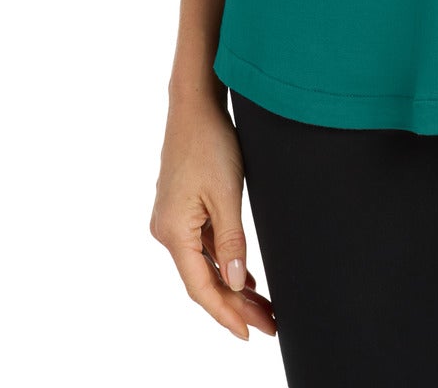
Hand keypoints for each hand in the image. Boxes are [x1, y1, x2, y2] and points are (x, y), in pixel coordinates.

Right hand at [150, 92, 276, 342]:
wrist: (195, 104)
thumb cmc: (210, 142)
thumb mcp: (227, 194)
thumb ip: (231, 242)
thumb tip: (234, 284)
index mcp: (173, 232)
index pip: (201, 287)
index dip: (226, 314)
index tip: (250, 333)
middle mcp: (167, 230)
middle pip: (203, 279)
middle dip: (236, 304)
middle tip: (270, 323)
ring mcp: (173, 219)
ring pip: (205, 263)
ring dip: (232, 284)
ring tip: (264, 305)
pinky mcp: (182, 207)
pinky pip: (203, 246)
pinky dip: (224, 261)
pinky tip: (245, 275)